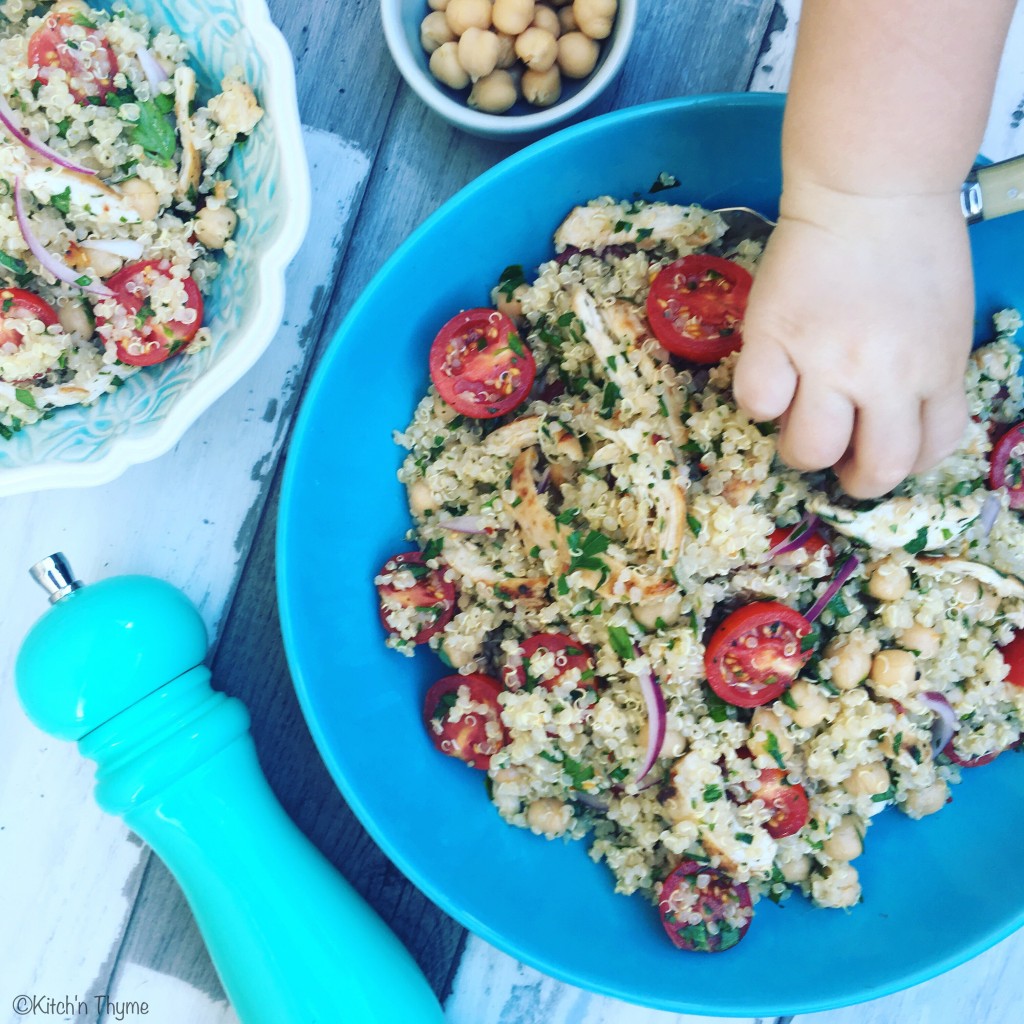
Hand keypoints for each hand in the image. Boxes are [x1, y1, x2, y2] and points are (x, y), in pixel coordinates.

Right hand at [732, 182, 973, 497]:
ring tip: (798, 414)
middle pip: (874, 470)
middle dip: (854, 477)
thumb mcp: (946, 322)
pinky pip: (757, 402)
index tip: (878, 448)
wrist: (871, 188)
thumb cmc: (915, 247)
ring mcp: (828, 359)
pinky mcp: (775, 338)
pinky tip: (771, 372)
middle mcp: (887, 376)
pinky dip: (760, 398)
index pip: (927, 454)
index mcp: (937, 370)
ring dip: (802, 444)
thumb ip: (927, 374)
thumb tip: (888, 417)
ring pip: (810, 449)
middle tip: (838, 453)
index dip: (900, 463)